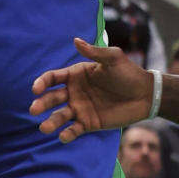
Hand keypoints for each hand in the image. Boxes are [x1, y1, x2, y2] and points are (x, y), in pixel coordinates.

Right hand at [30, 38, 152, 141]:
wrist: (145, 95)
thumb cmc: (127, 73)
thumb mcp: (112, 58)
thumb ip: (94, 52)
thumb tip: (75, 40)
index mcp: (76, 74)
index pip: (53, 78)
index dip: (43, 82)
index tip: (36, 89)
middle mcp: (74, 92)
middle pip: (53, 98)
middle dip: (42, 103)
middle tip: (33, 109)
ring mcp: (81, 108)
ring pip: (61, 116)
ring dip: (52, 122)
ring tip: (44, 128)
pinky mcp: (90, 123)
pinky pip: (75, 130)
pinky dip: (68, 134)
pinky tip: (63, 137)